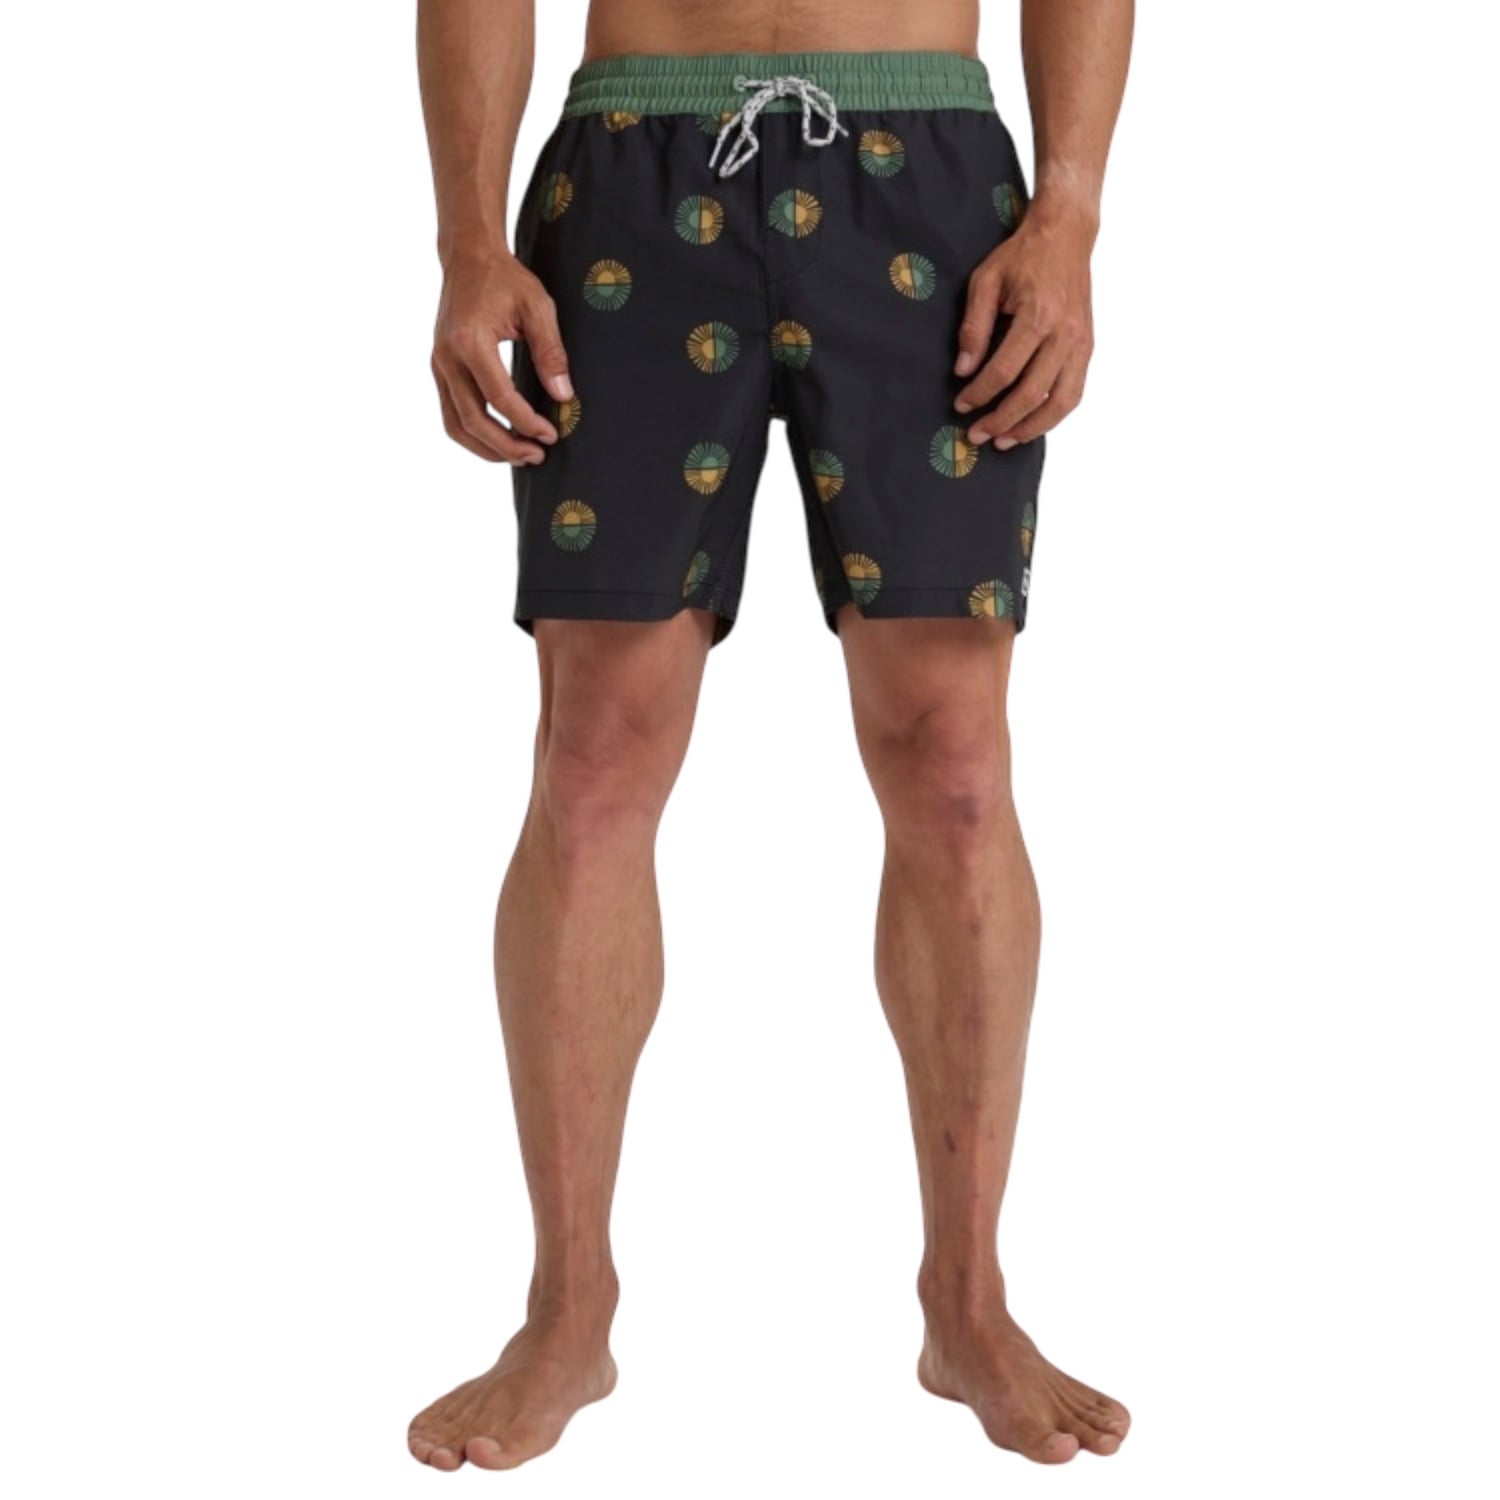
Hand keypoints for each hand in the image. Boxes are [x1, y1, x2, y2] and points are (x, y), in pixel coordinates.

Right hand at [431, 250, 573, 463]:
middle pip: (473, 420)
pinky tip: (499, 440)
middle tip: (538, 456)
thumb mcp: (537, 307)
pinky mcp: (440, 369)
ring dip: (487, 448)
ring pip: (455, 425)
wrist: (469, 257)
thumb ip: (551, 352)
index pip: (500, 398)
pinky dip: (473, 434)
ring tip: (519, 456)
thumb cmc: (505, 278)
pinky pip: (451, 413)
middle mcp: (447, 357)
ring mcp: (439, 365)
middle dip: (507, 446)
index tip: (551, 435)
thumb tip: (564, 396)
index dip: (527, 422)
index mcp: (470, 341)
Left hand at [953, 201, 1096, 448]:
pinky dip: (1053, 415)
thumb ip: (974, 327)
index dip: (979, 394)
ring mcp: (1081, 342)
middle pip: (1033, 393)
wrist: (1066, 234)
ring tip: (1004, 441)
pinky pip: (1074, 392)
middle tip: (976, 435)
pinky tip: (1031, 424)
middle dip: (1001, 420)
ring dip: (1031, 428)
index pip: (1004, 370)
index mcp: (1038, 315)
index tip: (961, 405)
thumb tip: (963, 370)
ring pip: (1060, 402)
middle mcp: (1065, 333)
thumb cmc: (1022, 256)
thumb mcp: (986, 282)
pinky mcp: (1088, 347)